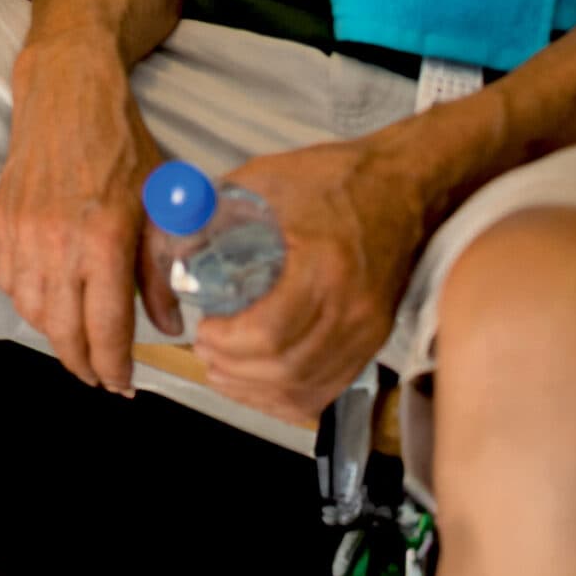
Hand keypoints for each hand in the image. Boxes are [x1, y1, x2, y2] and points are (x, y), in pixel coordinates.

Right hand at [0, 38, 174, 395]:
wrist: (68, 94)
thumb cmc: (120, 144)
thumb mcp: (159, 204)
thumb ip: (159, 270)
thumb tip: (166, 324)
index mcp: (103, 238)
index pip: (105, 327)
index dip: (114, 366)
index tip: (122, 385)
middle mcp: (57, 241)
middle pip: (62, 331)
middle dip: (82, 364)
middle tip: (100, 377)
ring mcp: (22, 232)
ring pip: (31, 311)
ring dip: (54, 336)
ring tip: (77, 342)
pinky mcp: (1, 221)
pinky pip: (8, 282)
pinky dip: (27, 303)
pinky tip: (49, 303)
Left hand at [190, 135, 430, 423]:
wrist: (405, 187)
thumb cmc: (337, 179)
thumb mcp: (267, 179)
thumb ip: (216, 211)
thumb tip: (170, 238)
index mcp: (324, 265)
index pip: (271, 331)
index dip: (227, 342)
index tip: (203, 329)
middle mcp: (352, 308)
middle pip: (285, 368)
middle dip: (232, 368)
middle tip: (204, 350)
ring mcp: (368, 331)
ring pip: (305, 388)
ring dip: (254, 388)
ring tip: (221, 367)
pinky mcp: (374, 341)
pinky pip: (327, 389)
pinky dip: (286, 396)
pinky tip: (258, 382)